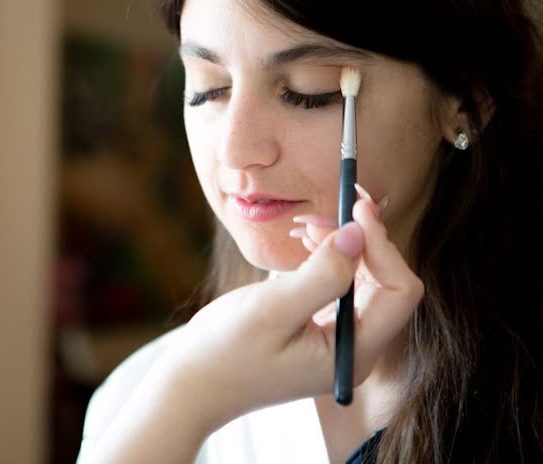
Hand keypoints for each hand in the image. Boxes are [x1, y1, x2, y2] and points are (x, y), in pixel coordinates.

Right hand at [88, 192, 422, 463]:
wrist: (193, 384)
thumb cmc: (226, 352)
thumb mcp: (272, 310)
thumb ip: (321, 274)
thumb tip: (358, 233)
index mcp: (354, 353)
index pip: (399, 292)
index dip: (383, 245)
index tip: (357, 209)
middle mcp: (355, 349)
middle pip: (386, 283)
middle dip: (363, 241)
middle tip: (331, 207)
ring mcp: (338, 340)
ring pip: (365, 280)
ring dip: (345, 245)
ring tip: (308, 224)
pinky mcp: (319, 329)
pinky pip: (341, 286)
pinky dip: (329, 257)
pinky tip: (305, 242)